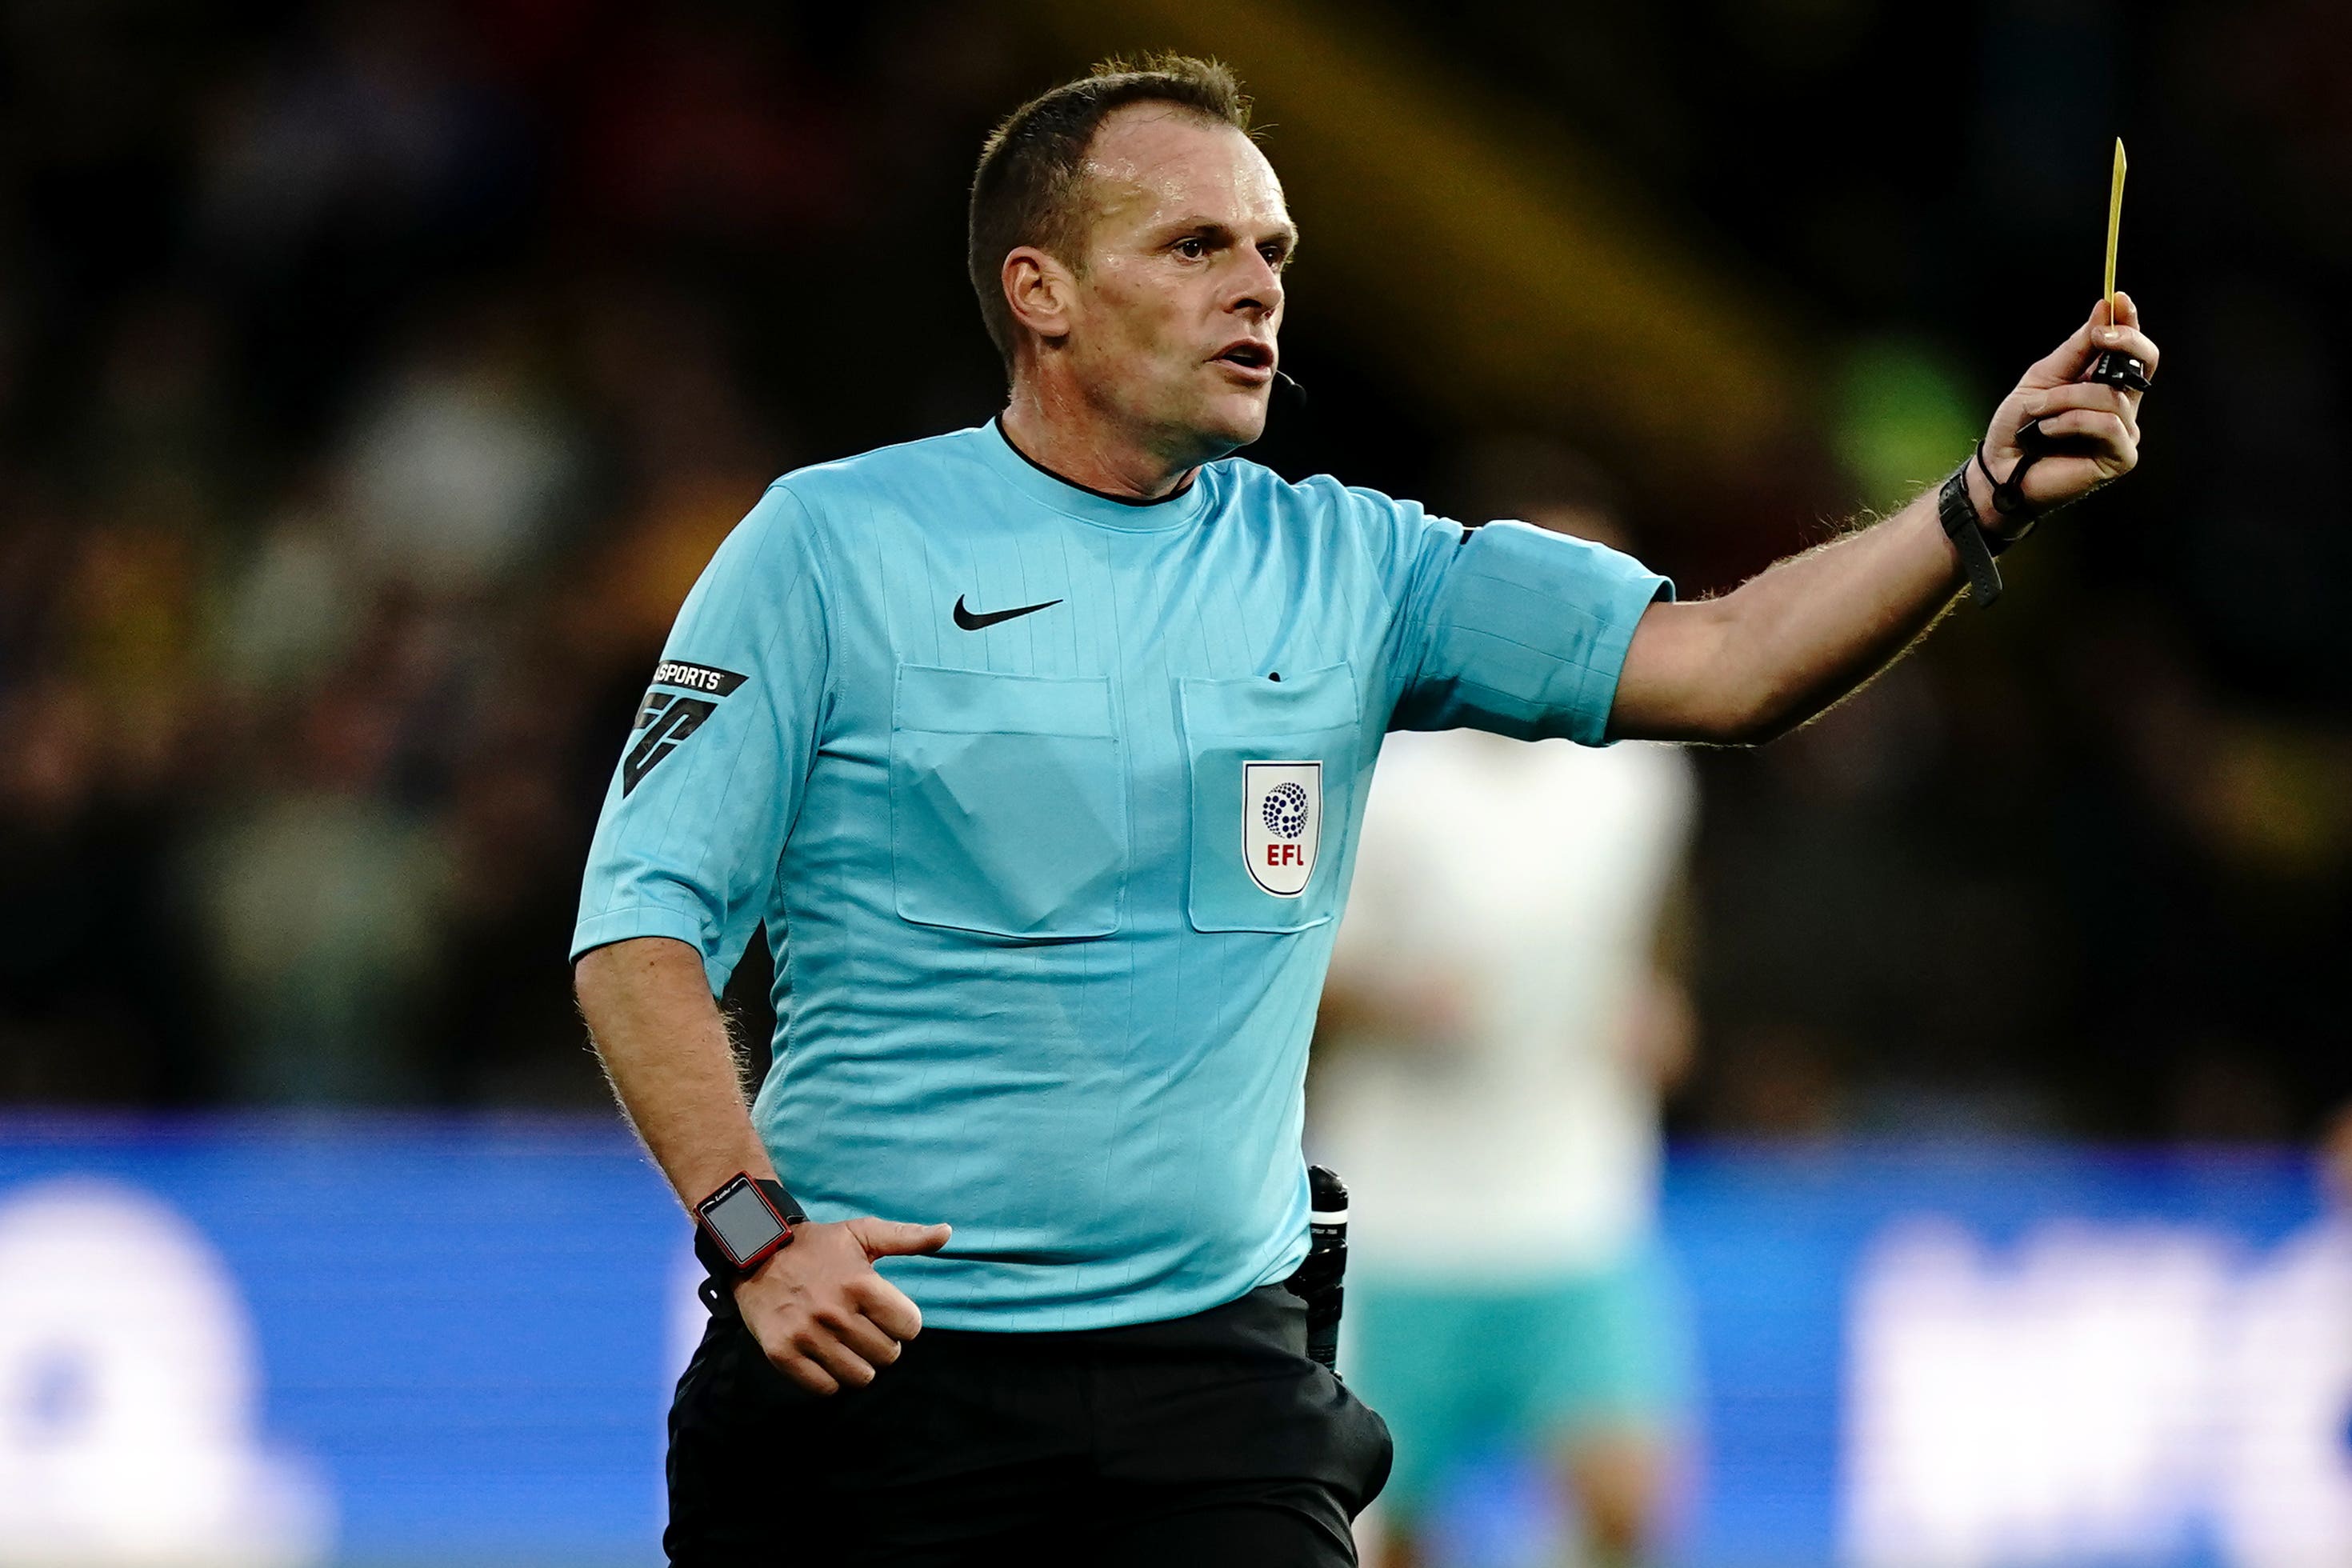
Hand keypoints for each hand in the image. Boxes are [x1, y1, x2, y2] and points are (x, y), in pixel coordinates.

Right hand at [733, 1215, 951, 1395]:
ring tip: (846, 1344)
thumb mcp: (862, 1233)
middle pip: (887, 1356)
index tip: (887, 1314)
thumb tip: (948, 1232)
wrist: (756, 1252)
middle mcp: (835, 1312)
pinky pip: (825, 1388)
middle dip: (882, 1344)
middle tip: (864, 1329)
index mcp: (861, 1284)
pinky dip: (829, 1377)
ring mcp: (807, 1335)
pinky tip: (824, 1356)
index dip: (903, 1323)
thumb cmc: (817, 1246)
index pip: (909, 1327)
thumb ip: (907, 1237)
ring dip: (858, 1364)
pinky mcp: (783, 1353)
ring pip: (860, 1377)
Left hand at [1972, 291, 2158, 526]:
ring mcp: (2124, 432)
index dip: (2130, 323)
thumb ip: (2077, 348)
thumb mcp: (2044, 378)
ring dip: (2067, 399)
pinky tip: (2047, 431)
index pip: (2133, 349)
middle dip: (2122, 342)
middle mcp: (2121, 406)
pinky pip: (2107, 425)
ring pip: (2112, 397)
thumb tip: (2104, 309)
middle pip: (2143, 363)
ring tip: (2038, 412)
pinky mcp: (2121, 457)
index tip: (2118, 299)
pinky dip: (2072, 422)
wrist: (1999, 468)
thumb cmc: (2019, 426)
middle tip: (2098, 336)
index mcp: (2105, 384)